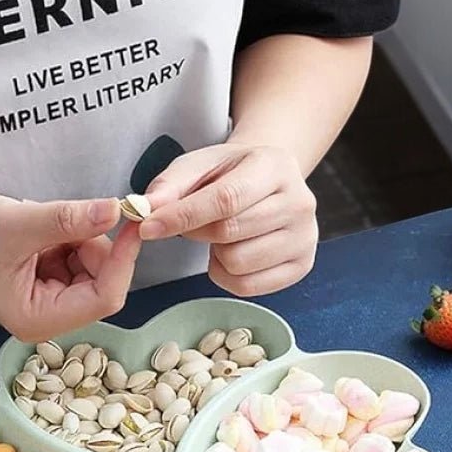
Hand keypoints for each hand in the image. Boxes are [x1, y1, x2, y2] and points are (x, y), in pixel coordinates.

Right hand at [0, 189, 139, 340]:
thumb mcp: (18, 223)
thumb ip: (69, 220)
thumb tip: (114, 212)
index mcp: (38, 319)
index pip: (104, 297)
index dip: (123, 260)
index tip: (132, 222)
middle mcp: (48, 318)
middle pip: (104, 283)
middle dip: (95, 247)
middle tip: (71, 217)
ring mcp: (51, 301)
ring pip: (95, 268)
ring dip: (81, 239)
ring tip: (42, 226)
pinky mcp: (51, 283)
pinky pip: (81, 259)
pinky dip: (72, 238)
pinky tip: (42, 232)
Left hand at [139, 144, 317, 295]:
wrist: (269, 183)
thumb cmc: (231, 174)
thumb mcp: (199, 165)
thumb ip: (169, 185)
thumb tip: (145, 209)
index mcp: (275, 166)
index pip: (226, 199)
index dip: (183, 216)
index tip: (148, 227)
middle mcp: (299, 202)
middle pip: (229, 233)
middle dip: (197, 232)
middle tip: (195, 222)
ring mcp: (306, 237)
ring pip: (237, 263)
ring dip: (216, 254)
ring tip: (223, 235)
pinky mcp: (302, 265)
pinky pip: (247, 287)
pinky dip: (227, 274)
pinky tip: (233, 252)